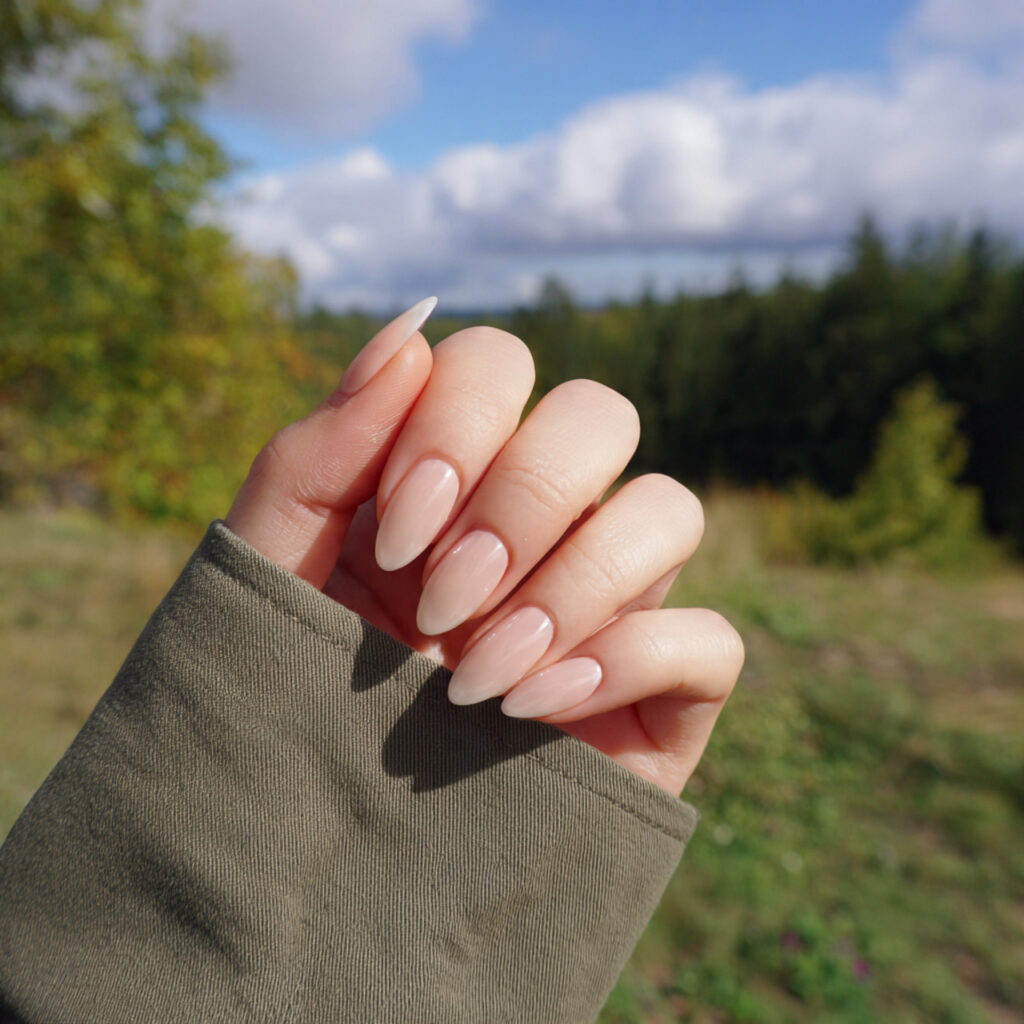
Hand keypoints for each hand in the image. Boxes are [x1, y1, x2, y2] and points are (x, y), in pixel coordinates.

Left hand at [226, 300, 742, 794]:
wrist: (318, 856)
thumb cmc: (288, 696)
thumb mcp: (275, 568)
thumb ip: (322, 445)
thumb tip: (414, 322)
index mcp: (455, 474)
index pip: (501, 365)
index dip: (459, 426)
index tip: (397, 532)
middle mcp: (545, 522)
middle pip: (600, 415)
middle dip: (522, 498)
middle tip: (441, 600)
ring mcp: (611, 602)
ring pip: (671, 508)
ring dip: (575, 582)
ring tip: (477, 675)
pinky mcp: (662, 695)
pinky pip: (713, 638)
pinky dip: (630, 658)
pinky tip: (534, 709)